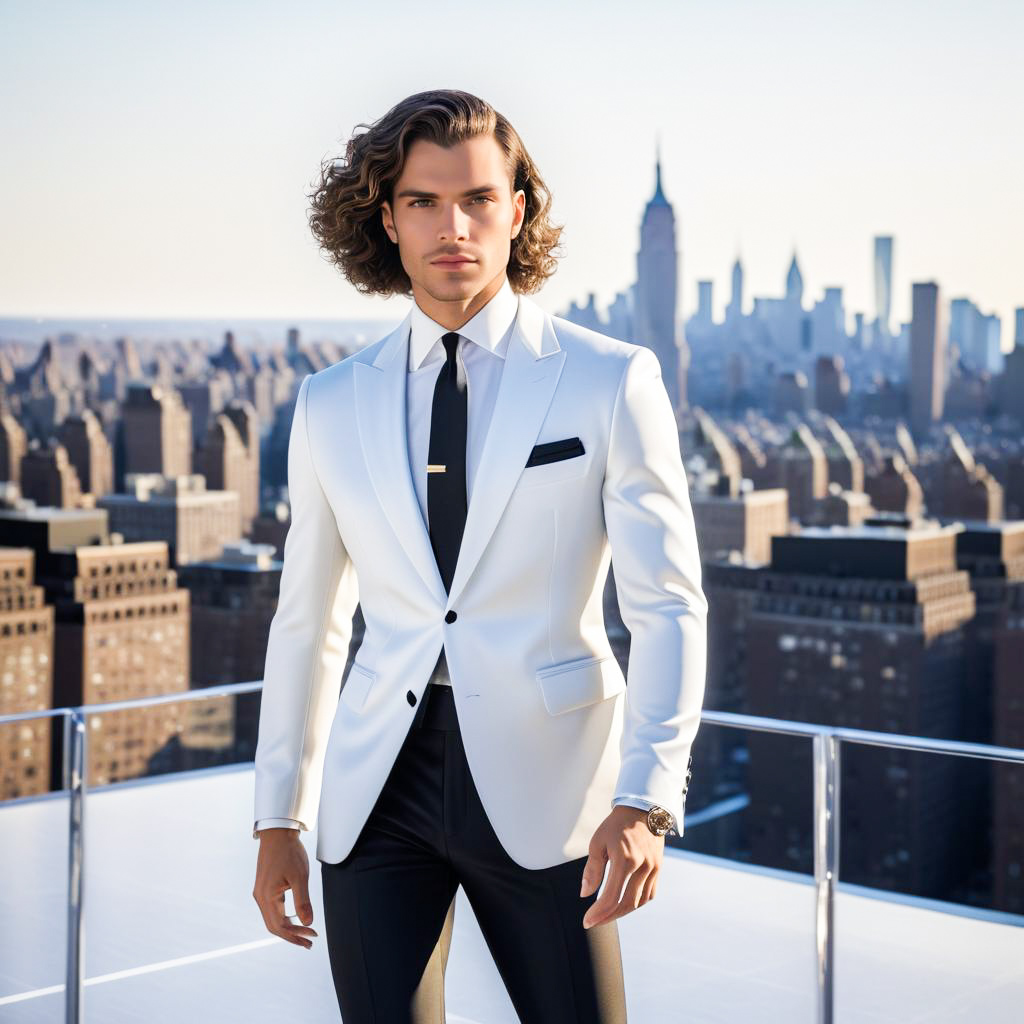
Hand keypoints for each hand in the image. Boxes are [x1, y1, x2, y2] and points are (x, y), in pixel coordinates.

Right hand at [252, 828, 317, 948]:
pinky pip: (273, 909)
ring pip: (273, 919)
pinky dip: (284, 918)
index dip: (295, 935)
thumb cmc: (289, 852)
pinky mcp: (265, 888)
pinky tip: (296, 918)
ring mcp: (261, 893)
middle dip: (292, 936)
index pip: (280, 926)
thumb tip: (308, 923)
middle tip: (309, 941)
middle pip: (274, 926)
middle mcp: (260, 897)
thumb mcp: (300, 877)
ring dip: (288, 928)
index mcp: (267, 896)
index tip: (311, 937)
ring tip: (305, 932)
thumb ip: (303, 901)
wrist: (277, 833)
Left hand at [580, 805, 663, 928]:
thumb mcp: (598, 842)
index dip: (598, 913)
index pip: (611, 897)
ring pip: (639, 902)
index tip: (587, 921)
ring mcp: (653, 868)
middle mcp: (642, 866)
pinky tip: (624, 902)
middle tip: (594, 921)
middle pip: (626, 904)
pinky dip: (636, 902)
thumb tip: (585, 894)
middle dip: (608, 916)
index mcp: (625, 859)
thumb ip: (592, 870)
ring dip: (622, 911)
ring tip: (607, 913)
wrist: (642, 809)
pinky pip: (649, 894)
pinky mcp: (658, 868)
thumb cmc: (616, 825)